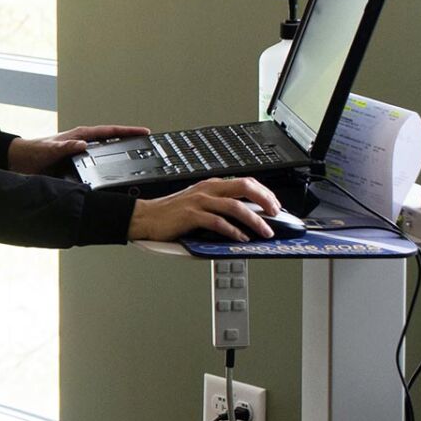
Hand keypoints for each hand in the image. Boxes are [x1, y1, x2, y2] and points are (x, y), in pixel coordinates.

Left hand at [9, 124, 150, 174]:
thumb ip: (65, 147)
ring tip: (136, 161)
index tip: (145, 132)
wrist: (18, 162)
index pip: (109, 132)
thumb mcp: (50, 149)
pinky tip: (113, 178)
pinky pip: (95, 167)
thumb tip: (83, 144)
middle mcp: (82, 143)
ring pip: (105, 154)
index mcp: (79, 136)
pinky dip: (105, 170)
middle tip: (148, 144)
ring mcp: (80, 154)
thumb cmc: (32, 151)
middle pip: (112, 141)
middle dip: (130, 141)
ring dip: (119, 156)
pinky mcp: (75, 166)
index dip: (127, 132)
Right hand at [128, 177, 282, 241]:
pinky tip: (240, 238)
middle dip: (265, 200)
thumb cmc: (170, 213)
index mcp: (211, 185)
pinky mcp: (191, 215)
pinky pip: (217, 222)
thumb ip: (218, 204)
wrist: (145, 217)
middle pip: (245, 188)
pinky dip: (232, 231)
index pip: (246, 182)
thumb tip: (244, 215)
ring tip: (264, 231)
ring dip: (254, 220)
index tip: (275, 205)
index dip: (265, 193)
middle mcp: (207, 190)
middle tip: (276, 214)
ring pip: (235, 206)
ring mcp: (199, 201)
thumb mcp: (198, 202)